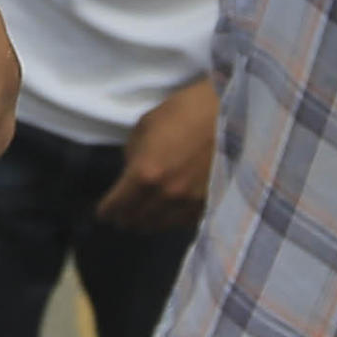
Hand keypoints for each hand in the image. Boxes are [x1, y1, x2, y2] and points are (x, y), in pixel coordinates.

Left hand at [94, 77, 216, 229]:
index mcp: (144, 173)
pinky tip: (169, 213)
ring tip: (143, 217)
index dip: (106, 211)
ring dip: (148, 222)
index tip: (104, 212)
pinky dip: (171, 220)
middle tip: (121, 215)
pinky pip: (182, 223)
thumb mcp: (147, 125)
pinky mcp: (209, 204)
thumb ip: (133, 154)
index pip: (115, 206)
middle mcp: (165, 195)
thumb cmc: (187, 110)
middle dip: (125, 218)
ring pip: (159, 226)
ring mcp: (189, 203)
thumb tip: (130, 172)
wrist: (233, 113)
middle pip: (135, 221)